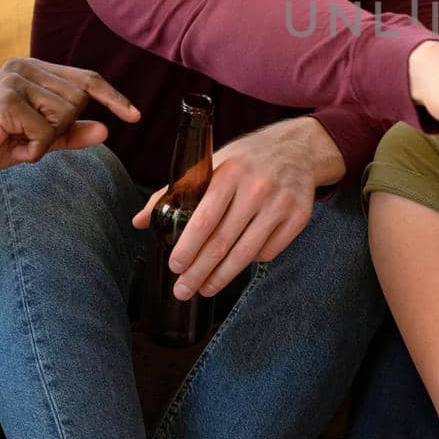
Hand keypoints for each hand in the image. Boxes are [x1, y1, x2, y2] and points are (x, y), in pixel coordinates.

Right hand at [0, 57, 140, 174]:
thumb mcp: (38, 139)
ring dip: (45, 140)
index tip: (135, 116)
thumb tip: (107, 130)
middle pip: (78, 101)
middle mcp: (25, 67)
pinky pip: (45, 132)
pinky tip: (9, 145)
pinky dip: (33, 149)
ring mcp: (15, 81)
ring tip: (16, 139)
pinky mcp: (6, 101)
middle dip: (61, 128)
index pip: (86, 79)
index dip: (113, 97)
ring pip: (64, 115)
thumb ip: (70, 133)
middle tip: (28, 136)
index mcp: (34, 69)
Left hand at [133, 123, 317, 300]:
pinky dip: (251, 261)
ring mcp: (281, 203)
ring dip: (222, 277)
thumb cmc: (247, 159)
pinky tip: (237, 264)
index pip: (205, 218)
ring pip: (246, 253)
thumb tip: (138, 221)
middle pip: (223, 241)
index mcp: (230, 172)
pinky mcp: (299, 216)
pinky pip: (269, 251)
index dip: (188, 246)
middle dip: (199, 271)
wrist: (299, 148)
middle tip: (183, 291)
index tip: (175, 266)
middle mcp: (258, 187)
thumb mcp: (213, 163)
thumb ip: (176, 191)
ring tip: (205, 289)